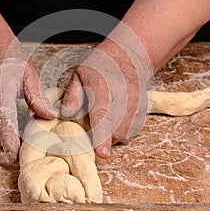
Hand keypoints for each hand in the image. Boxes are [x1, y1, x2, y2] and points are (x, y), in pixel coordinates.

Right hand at [0, 31, 56, 161]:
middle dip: (8, 144)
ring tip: (23, 142)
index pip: (3, 117)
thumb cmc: (9, 56)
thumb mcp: (29, 71)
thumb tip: (50, 116)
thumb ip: (37, 96)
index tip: (15, 155)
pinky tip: (13, 129)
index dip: (9, 138)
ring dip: (4, 139)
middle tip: (27, 153)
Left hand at [61, 25, 151, 157]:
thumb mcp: (79, 74)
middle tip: (91, 131)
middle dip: (102, 139)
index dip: (102, 134)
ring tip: (103, 121)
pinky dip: (121, 131)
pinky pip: (132, 131)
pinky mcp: (143, 110)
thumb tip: (66, 114)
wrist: (129, 57)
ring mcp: (136, 104)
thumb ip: (72, 95)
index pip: (104, 113)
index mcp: (104, 86)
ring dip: (111, 136)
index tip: (102, 153)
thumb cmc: (100, 66)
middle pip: (116, 129)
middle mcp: (124, 96)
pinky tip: (114, 119)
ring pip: (125, 133)